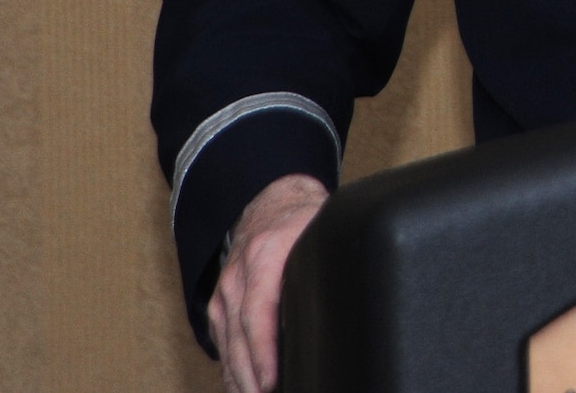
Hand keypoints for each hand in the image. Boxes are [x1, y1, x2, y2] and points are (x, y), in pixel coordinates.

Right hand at [208, 173, 328, 392]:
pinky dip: (230, 368)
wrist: (271, 201)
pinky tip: (241, 388)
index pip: (257, 313)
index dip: (263, 352)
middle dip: (250, 377)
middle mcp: (238, 276)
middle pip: (238, 338)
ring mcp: (225, 290)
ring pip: (227, 344)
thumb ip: (328, 260)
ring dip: (239, 379)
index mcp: (265, 256)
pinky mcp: (220, 301)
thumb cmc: (302, 218)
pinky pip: (221, 340)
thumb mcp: (320, 230)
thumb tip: (355, 294)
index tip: (271, 382)